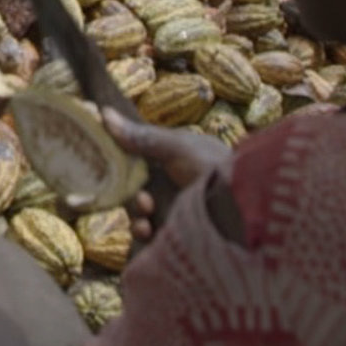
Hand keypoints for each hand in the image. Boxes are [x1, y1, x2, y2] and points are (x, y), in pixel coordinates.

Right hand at [101, 108, 232, 241]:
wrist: (241, 213)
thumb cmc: (213, 170)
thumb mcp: (177, 148)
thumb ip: (142, 136)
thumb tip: (104, 113)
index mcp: (177, 155)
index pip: (139, 151)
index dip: (120, 154)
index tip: (103, 155)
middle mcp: (174, 180)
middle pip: (134, 182)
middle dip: (130, 189)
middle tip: (141, 195)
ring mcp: (173, 207)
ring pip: (137, 207)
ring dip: (136, 209)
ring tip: (146, 211)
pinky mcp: (172, 231)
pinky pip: (146, 230)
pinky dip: (141, 229)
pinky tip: (147, 229)